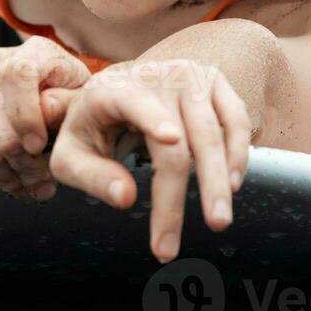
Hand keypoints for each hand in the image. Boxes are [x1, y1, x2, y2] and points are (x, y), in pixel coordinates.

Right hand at [0, 36, 91, 200]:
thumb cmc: (66, 97)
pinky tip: (10, 179)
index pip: (16, 78)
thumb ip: (69, 103)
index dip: (27, 117)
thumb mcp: (81, 98)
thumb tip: (47, 108)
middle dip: (27, 167)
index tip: (40, 146)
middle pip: (0, 129)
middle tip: (46, 183)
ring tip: (32, 185)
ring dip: (9, 179)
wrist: (37, 91)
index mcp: (30, 52)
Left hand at [47, 58, 252, 262]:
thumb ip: (92, 177)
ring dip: (219, 179)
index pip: (134, 104)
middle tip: (190, 234)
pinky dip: (238, 153)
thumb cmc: (91, 129)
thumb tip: (126, 198)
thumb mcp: (71, 155)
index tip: (169, 139)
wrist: (114, 92)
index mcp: (111, 89)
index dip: (153, 120)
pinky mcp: (212, 82)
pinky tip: (232, 184)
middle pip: (178, 139)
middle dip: (185, 192)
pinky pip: (235, 120)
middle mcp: (155, 76)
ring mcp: (188, 75)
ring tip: (219, 219)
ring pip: (213, 132)